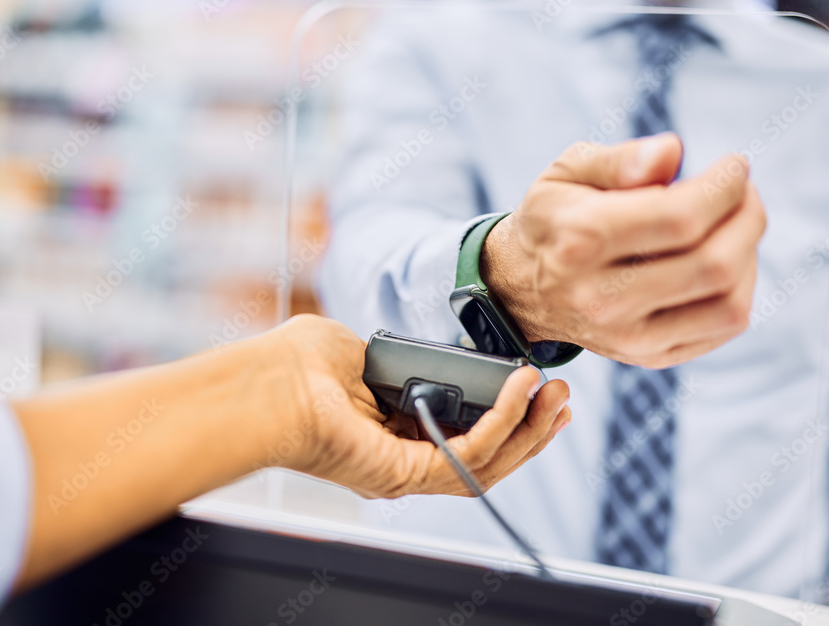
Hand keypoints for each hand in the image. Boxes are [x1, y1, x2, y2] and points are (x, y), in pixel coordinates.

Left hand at [265, 314, 570, 497]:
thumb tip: (424, 359)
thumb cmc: (299, 365)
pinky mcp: (406, 474)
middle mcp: (403, 458)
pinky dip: (505, 421)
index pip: (465, 432)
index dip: (505, 416)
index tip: (532, 387)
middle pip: (487, 454)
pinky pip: (472, 451)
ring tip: (557, 397)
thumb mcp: (364, 354)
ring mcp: (405, 471)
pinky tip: (521, 389)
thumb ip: (402, 361)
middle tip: (561, 397)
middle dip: (531, 428)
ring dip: (530, 430)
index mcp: (394, 431)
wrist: (267, 383)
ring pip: (489, 462)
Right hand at [481, 133, 766, 368]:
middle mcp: (602, 297)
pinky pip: (722, 328)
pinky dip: (740, 288)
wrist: (519, 288)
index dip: (725, 187)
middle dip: (747, 218)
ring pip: (728, 304)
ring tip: (736, 226)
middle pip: (713, 263)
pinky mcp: (646, 356)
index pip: (680, 217)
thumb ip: (618, 159)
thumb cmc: (555, 219)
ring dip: (749, 256)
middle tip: (742, 194)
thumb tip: (671, 153)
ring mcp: (626, 336)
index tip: (733, 166)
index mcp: (580, 240)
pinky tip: (725, 260)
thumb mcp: (567, 172)